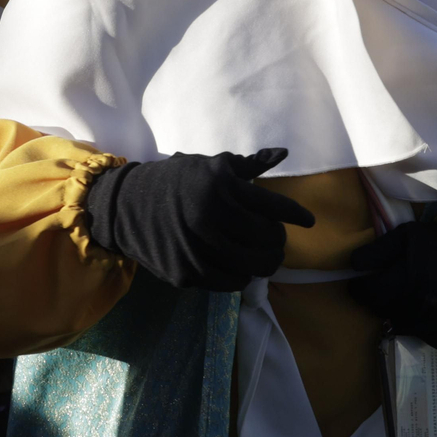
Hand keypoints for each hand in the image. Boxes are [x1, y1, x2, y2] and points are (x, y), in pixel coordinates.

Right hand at [85, 148, 315, 290]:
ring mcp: (195, 248)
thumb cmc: (176, 181)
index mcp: (219, 186)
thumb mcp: (210, 166)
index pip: (273, 207)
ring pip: (251, 267)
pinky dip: (240, 277)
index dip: (297, 215)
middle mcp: (208, 216)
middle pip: (267, 241)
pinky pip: (228, 283)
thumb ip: (248, 165)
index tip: (309, 221)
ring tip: (265, 257)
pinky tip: (241, 267)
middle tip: (278, 242)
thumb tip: (284, 154)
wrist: (126, 206)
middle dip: (279, 242)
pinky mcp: (185, 272)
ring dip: (264, 263)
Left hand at [349, 221, 436, 350]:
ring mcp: (436, 322)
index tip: (360, 285)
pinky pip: (420, 336)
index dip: (360, 289)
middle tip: (388, 288)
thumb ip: (378, 250)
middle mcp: (422, 304)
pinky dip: (417, 326)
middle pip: (381, 311)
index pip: (369, 294)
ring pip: (399, 326)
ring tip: (407, 297)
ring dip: (397, 314)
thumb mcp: (406, 235)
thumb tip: (352, 265)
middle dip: (378, 299)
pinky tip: (424, 310)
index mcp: (409, 277)